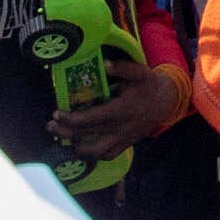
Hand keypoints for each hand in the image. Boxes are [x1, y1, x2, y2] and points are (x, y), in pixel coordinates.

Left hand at [51, 62, 193, 157]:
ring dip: (76, 147)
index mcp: (120, 110)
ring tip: (63, 140)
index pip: (90, 119)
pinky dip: (94, 155)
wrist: (167, 102)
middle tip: (51, 126)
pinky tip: (83, 149)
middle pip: (87, 135)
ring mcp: (123, 138)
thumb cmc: (150, 85)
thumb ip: (122, 68)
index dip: (71, 119)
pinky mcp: (126, 143)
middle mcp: (119, 128)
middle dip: (65, 132)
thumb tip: (105, 64)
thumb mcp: (139, 72)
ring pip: (95, 151)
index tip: (57, 114)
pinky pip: (108, 155)